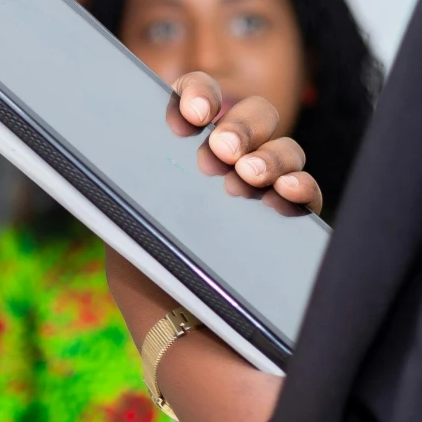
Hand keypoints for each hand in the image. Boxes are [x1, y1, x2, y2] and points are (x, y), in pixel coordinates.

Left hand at [108, 72, 324, 343]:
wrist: (173, 327)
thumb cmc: (143, 268)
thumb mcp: (123, 218)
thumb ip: (129, 179)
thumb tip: (113, 150)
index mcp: (184, 145)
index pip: (197, 97)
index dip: (197, 94)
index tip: (189, 116)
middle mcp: (228, 159)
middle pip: (251, 117)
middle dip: (239, 126)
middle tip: (220, 151)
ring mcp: (264, 186)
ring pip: (283, 149)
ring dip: (268, 155)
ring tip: (247, 177)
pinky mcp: (292, 220)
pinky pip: (307, 192)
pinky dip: (302, 186)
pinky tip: (288, 192)